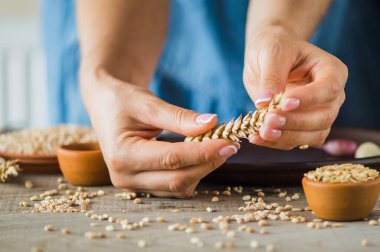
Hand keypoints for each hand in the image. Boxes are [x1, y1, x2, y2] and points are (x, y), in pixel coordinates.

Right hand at [81, 72, 239, 196]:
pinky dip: (192, 173)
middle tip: (230, 145)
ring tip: (217, 147)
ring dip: (202, 169)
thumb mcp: (148, 103)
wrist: (106, 106)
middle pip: (177, 179)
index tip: (228, 141)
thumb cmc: (123, 101)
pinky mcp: (143, 185)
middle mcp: (124, 176)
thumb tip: (212, 123)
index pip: (171, 158)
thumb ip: (179, 116)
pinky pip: (174, 187)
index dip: (203, 151)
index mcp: (121, 154)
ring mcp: (133, 185)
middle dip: (207, 163)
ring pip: (179, 187)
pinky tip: (201, 155)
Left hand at [243, 25, 347, 149]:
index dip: (308, 99)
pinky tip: (257, 138)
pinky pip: (294, 141)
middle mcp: (330, 96)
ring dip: (286, 137)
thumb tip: (265, 103)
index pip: (328, 89)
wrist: (266, 57)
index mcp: (331, 71)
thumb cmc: (274, 47)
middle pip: (323, 117)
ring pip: (312, 135)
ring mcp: (318, 114)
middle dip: (294, 122)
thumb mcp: (272, 53)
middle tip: (268, 121)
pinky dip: (276, 142)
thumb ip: (271, 77)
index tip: (284, 103)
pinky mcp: (302, 127)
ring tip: (261, 133)